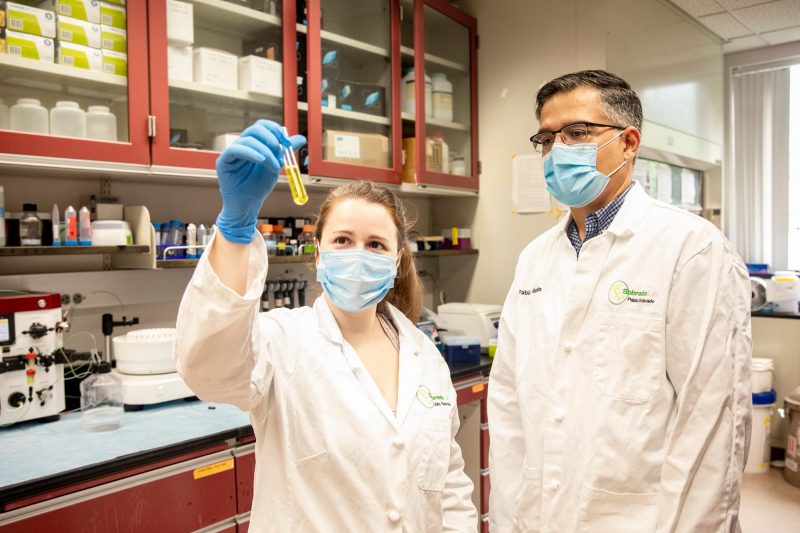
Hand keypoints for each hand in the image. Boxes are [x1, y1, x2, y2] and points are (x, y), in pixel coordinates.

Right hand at [215, 120, 306, 243]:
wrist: (248, 204)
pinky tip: (261, 160)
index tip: (287, 141)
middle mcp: (242, 145)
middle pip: (255, 129)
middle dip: (271, 138)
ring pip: (248, 139)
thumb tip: (301, 138)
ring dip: (266, 151)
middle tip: (280, 151)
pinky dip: (251, 152)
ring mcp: (232, 152)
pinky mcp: (223, 161)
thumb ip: (285, 152)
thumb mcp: (276, 166)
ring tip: (274, 167)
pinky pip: (235, 149)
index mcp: (254, 144)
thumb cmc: (259, 186)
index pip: (262, 126)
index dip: (275, 130)